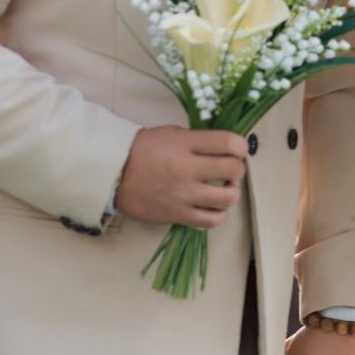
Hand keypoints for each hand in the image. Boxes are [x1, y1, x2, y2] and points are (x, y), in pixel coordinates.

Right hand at [114, 126, 247, 227]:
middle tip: (230, 168)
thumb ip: (198, 140)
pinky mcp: (178, 215)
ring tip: (224, 188)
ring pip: (228, 198)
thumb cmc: (143, 150)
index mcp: (185, 144)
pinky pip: (211, 220)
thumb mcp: (171, 133)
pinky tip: (213, 206)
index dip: (241, 146)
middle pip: (233, 169)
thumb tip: (227, 148)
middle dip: (237, 168)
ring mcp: (183, 195)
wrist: (113, 174)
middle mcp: (187, 170)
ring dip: (232, 192)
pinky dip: (219, 213)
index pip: (229, 143)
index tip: (237, 149)